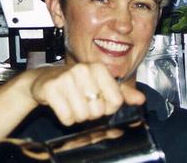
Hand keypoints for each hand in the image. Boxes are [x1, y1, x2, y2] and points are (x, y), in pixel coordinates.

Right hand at [29, 63, 145, 125]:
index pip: (116, 101)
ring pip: (82, 115)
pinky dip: (66, 118)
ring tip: (72, 103)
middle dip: (91, 113)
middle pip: (99, 110)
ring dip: (78, 116)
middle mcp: (84, 70)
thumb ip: (122, 93)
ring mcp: (66, 78)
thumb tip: (141, 100)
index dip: (108, 107)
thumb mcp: (101, 84)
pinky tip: (62, 106)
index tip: (100, 100)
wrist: (45, 79)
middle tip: (83, 102)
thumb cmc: (77, 83)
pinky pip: (67, 117)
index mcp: (100, 68)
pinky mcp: (51, 88)